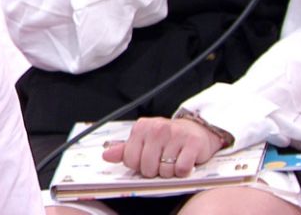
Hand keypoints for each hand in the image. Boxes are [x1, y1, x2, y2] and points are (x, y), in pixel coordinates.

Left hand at [102, 117, 223, 177]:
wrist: (195, 129)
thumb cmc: (166, 138)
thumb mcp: (143, 141)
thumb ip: (124, 150)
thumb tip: (105, 156)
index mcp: (141, 127)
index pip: (130, 159)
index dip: (138, 166)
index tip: (146, 161)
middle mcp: (157, 128)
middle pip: (147, 166)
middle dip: (154, 171)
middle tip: (161, 163)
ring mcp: (176, 134)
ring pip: (165, 170)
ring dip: (169, 172)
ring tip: (173, 161)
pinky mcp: (192, 143)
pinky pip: (182, 169)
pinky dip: (183, 172)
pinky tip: (184, 162)